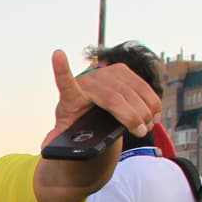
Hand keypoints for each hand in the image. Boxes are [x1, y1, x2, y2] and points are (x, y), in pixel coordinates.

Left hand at [42, 50, 160, 147]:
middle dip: (131, 116)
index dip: (61, 68)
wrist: (89, 105)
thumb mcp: (66, 129)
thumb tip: (47, 147)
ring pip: (132, 91)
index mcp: (71, 94)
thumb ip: (57, 138)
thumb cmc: (76, 118)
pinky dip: (151, 101)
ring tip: (148, 127)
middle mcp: (90, 79)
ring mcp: (106, 72)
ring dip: (145, 111)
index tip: (57, 54)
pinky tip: (154, 114)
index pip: (64, 81)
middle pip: (115, 97)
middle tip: (141, 131)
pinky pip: (141, 86)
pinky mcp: (121, 70)